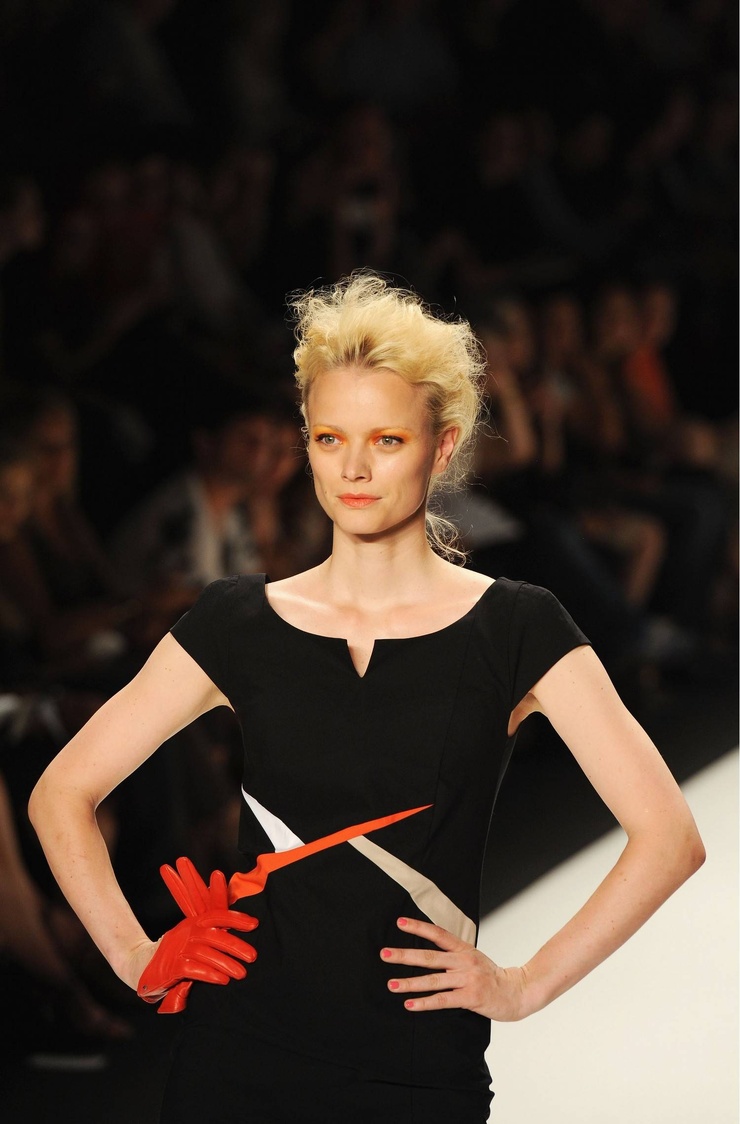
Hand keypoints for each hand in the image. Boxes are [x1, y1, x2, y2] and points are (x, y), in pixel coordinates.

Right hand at [137, 857, 257, 1012]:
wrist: (142, 967)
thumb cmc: (175, 953)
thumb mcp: (192, 938)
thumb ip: (212, 936)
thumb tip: (238, 938)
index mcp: (193, 922)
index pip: (216, 914)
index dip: (235, 918)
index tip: (254, 924)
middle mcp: (186, 932)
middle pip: (214, 935)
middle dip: (236, 945)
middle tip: (253, 956)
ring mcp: (177, 949)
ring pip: (205, 953)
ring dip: (226, 963)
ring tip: (241, 973)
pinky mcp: (170, 967)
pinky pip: (192, 969)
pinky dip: (209, 974)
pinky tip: (222, 980)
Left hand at [380, 916, 527, 1021]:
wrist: (518, 992)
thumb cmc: (493, 977)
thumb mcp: (475, 958)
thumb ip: (455, 956)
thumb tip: (431, 956)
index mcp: (464, 950)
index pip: (438, 934)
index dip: (419, 927)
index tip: (400, 923)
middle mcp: (464, 961)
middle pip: (429, 957)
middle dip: (404, 955)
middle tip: (384, 954)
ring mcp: (467, 979)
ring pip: (433, 980)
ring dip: (409, 982)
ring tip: (391, 984)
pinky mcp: (470, 997)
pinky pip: (443, 1000)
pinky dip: (425, 1003)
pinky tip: (410, 1004)